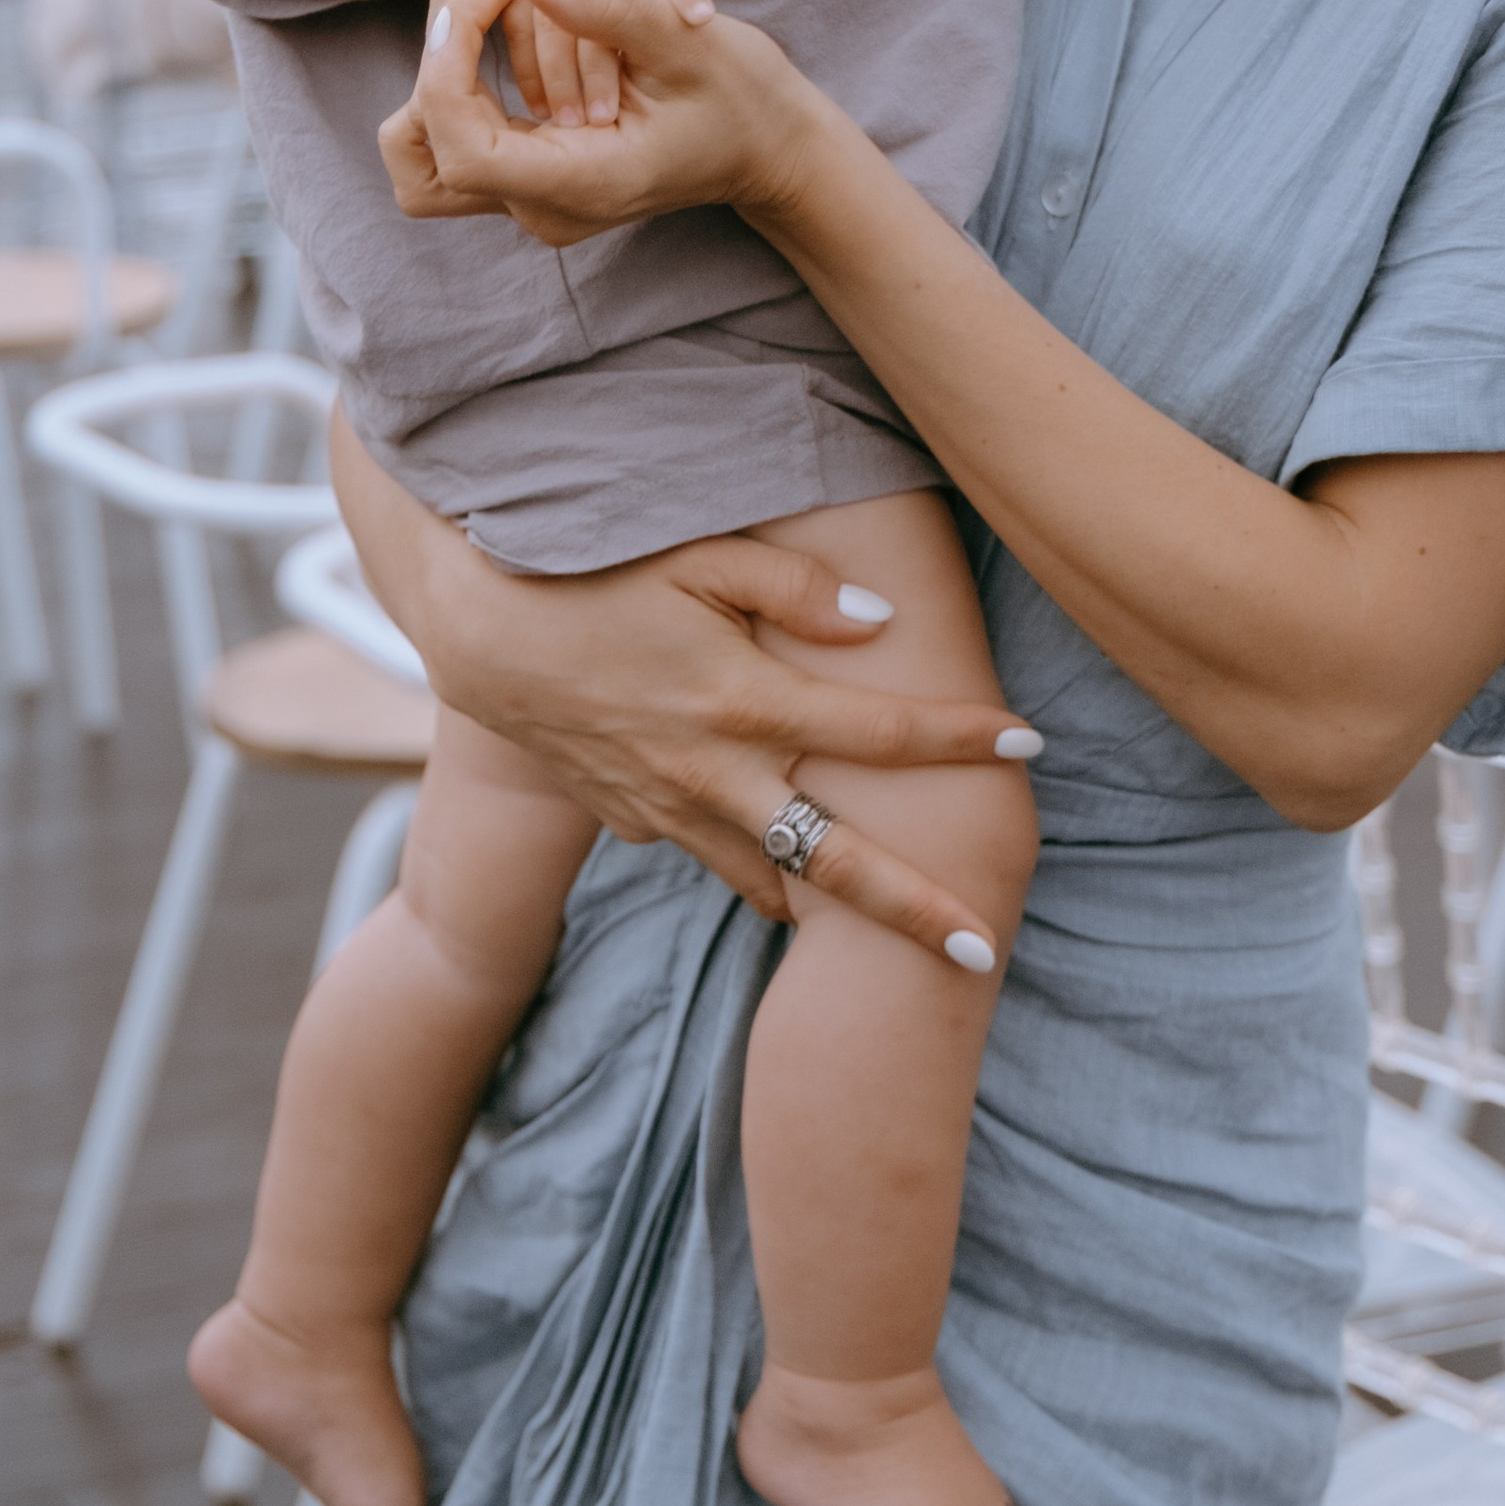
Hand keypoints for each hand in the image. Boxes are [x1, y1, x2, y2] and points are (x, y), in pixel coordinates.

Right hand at [331, 411, 1040, 951]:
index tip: (1029, 744)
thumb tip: (882, 626)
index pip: (880, 731)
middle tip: (984, 952)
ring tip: (894, 934)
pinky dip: (751, 871)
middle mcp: (714, 774)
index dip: (959, 738)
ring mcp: (667, 810)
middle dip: (913, 910)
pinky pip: (706, 858)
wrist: (476, 625)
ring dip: (831, 910)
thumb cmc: (593, 568)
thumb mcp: (701, 554)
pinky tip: (780, 870)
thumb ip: (797, 589)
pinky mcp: (628, 821)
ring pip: (768, 882)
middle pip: (836, 862)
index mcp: (746, 702)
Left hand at [378, 0, 817, 247]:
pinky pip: (455, 126)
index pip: (458, 141)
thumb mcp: (686, 42)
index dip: (449, 56)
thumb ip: (607, 6)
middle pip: (421, 145)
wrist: (770, 148)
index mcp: (578, 186)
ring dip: (435, 58)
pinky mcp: (526, 174)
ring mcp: (528, 198)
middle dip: (437, 46)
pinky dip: (454, 64)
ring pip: (422, 143)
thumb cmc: (742, 97)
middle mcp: (540, 208)